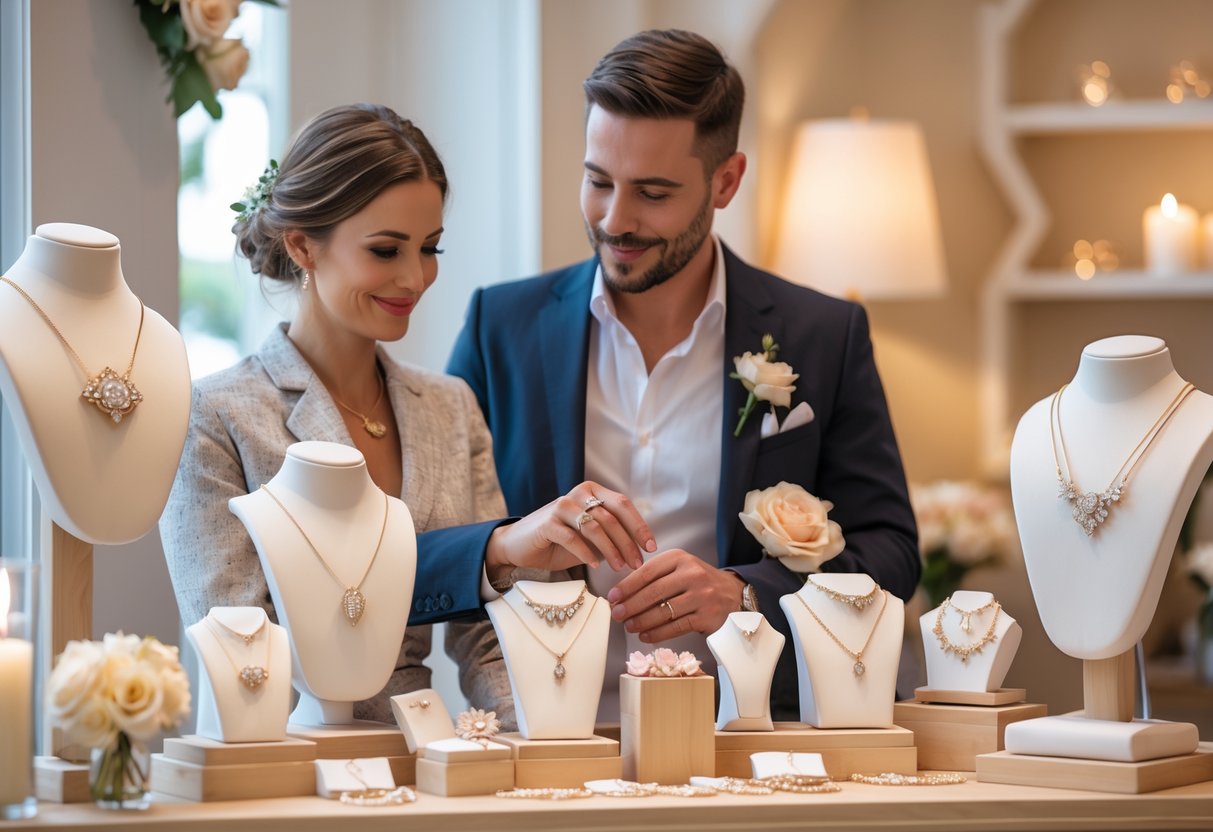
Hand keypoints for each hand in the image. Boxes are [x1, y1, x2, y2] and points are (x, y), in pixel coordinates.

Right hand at [485, 481, 655, 578]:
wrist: (520, 546)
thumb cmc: (559, 542)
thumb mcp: (590, 538)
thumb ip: (611, 536)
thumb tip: (641, 547)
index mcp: (592, 492)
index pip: (623, 505)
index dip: (639, 526)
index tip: (651, 547)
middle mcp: (578, 494)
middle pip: (612, 518)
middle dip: (628, 543)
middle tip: (637, 564)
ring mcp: (561, 506)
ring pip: (595, 527)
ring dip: (611, 550)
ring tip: (620, 568)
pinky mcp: (547, 523)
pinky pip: (572, 538)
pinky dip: (586, 553)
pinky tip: (595, 566)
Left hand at [606, 550, 744, 641]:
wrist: (732, 594)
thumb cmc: (697, 582)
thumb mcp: (679, 569)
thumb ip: (654, 576)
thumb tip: (621, 595)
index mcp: (680, 558)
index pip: (647, 571)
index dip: (627, 586)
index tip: (612, 597)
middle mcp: (692, 574)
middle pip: (653, 592)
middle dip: (630, 605)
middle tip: (616, 615)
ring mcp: (701, 596)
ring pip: (664, 611)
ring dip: (641, 621)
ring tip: (629, 627)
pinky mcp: (707, 617)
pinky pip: (676, 627)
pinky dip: (657, 633)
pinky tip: (645, 636)